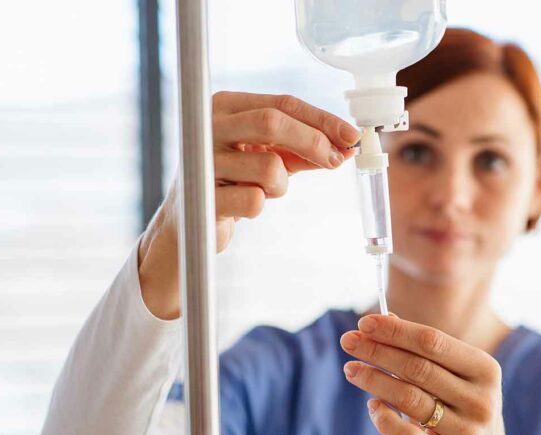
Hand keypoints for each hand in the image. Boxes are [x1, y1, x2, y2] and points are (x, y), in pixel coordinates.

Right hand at [137, 92, 359, 319]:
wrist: (188, 224)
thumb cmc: (234, 182)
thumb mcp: (268, 157)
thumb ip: (304, 149)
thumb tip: (346, 146)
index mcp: (225, 107)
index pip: (282, 103)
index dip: (322, 119)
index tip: (352, 135)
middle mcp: (208, 126)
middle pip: (273, 122)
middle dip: (313, 142)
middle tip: (336, 160)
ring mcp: (202, 161)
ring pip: (270, 167)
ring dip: (281, 185)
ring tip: (263, 190)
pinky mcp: (202, 197)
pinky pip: (256, 201)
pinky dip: (260, 205)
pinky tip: (241, 206)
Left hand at [339, 314, 522, 434]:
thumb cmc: (461, 408)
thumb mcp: (454, 376)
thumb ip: (423, 350)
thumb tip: (385, 318)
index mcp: (485, 370)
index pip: (433, 342)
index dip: (396, 331)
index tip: (364, 323)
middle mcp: (480, 400)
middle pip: (418, 368)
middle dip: (378, 352)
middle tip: (348, 342)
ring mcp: (467, 433)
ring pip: (410, 400)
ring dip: (375, 381)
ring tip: (352, 370)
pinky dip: (385, 419)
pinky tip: (372, 406)